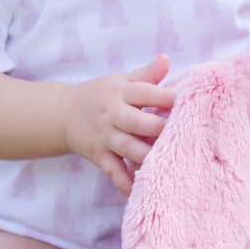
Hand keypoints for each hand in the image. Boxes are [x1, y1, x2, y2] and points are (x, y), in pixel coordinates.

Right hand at [59, 54, 176, 194]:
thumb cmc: (101, 95)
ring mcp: (105, 136)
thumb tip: (166, 59)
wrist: (62, 113)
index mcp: (121, 92)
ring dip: (146, 156)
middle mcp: (112, 114)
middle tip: (182, 134)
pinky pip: (112, 171)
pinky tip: (139, 190)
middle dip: (158, 129)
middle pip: (137, 122)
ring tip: (168, 162)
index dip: (166, 97)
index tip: (187, 102)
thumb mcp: (120, 81)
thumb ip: (146, 75)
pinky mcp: (98, 155)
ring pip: (128, 148)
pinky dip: (124, 182)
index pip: (145, 92)